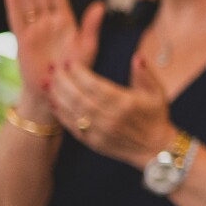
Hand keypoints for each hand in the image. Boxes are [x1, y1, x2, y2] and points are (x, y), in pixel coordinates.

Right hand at [4, 0, 97, 119]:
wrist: (56, 94)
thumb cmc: (76, 73)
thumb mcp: (88, 49)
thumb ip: (91, 27)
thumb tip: (100, 5)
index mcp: (66, 23)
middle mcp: (49, 24)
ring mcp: (34, 31)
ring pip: (28, 2)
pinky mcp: (23, 42)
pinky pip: (16, 20)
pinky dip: (13, 6)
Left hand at [48, 45, 175, 169]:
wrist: (155, 148)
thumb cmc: (155, 116)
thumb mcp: (157, 92)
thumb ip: (145, 74)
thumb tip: (136, 57)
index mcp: (125, 103)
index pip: (94, 85)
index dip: (79, 73)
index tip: (69, 62)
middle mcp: (111, 118)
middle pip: (79, 97)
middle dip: (63, 81)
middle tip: (53, 69)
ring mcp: (101, 132)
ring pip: (73, 111)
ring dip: (57, 96)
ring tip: (48, 82)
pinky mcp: (94, 142)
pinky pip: (73, 127)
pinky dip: (61, 114)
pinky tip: (54, 102)